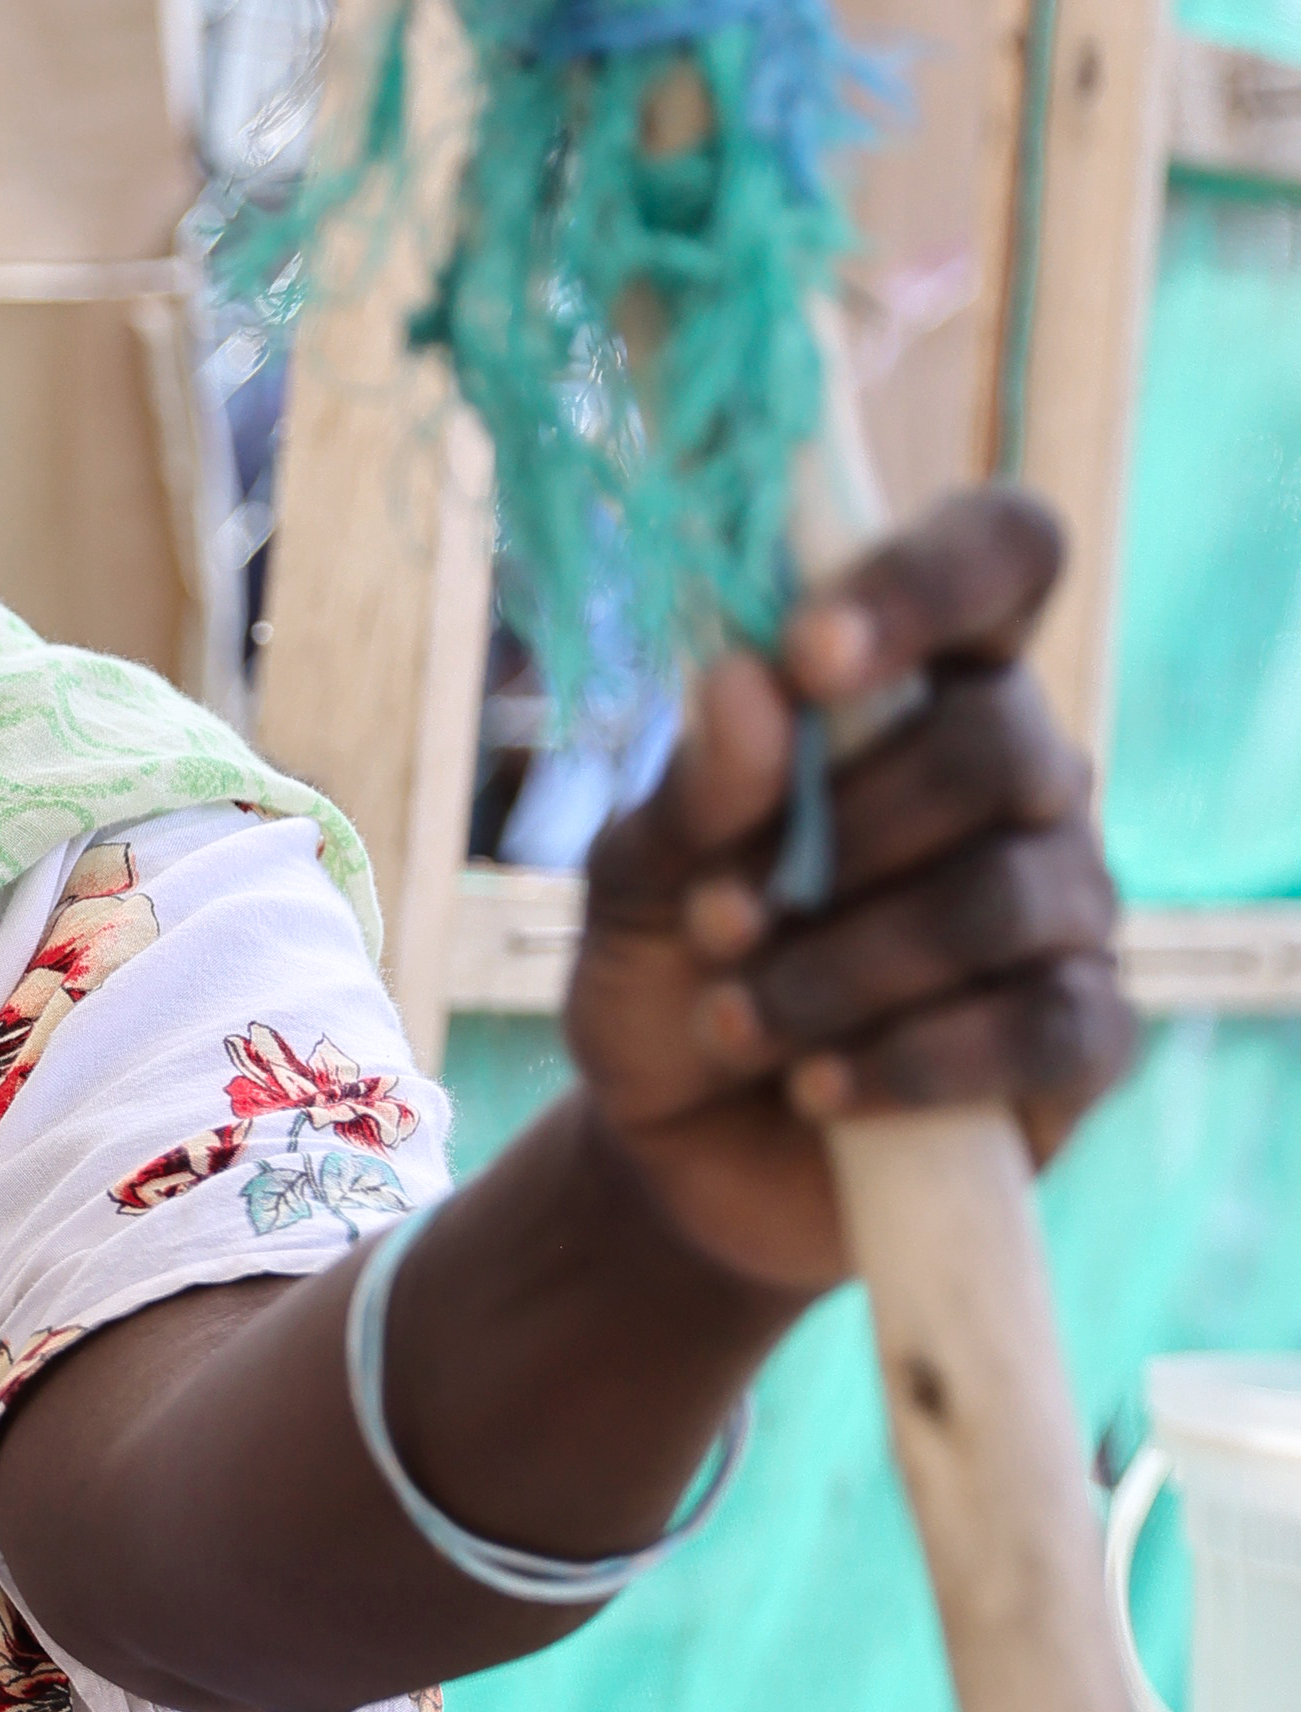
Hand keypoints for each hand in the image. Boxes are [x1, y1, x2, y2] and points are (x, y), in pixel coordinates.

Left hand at [563, 483, 1133, 1302]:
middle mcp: (1020, 779)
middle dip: (838, 840)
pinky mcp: (1079, 1040)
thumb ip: (688, 794)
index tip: (809, 651)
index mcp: (920, 688)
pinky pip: (1043, 1028)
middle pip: (998, 745)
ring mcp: (1063, 909)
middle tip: (720, 921)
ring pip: (1005, 898)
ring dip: (842, 969)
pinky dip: (911, 1061)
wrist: (679, 1153)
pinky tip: (819, 1087)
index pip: (1000, 558)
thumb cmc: (672, 977)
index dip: (928, 580)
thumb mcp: (632, 888)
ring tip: (736, 1023)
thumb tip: (745, 683)